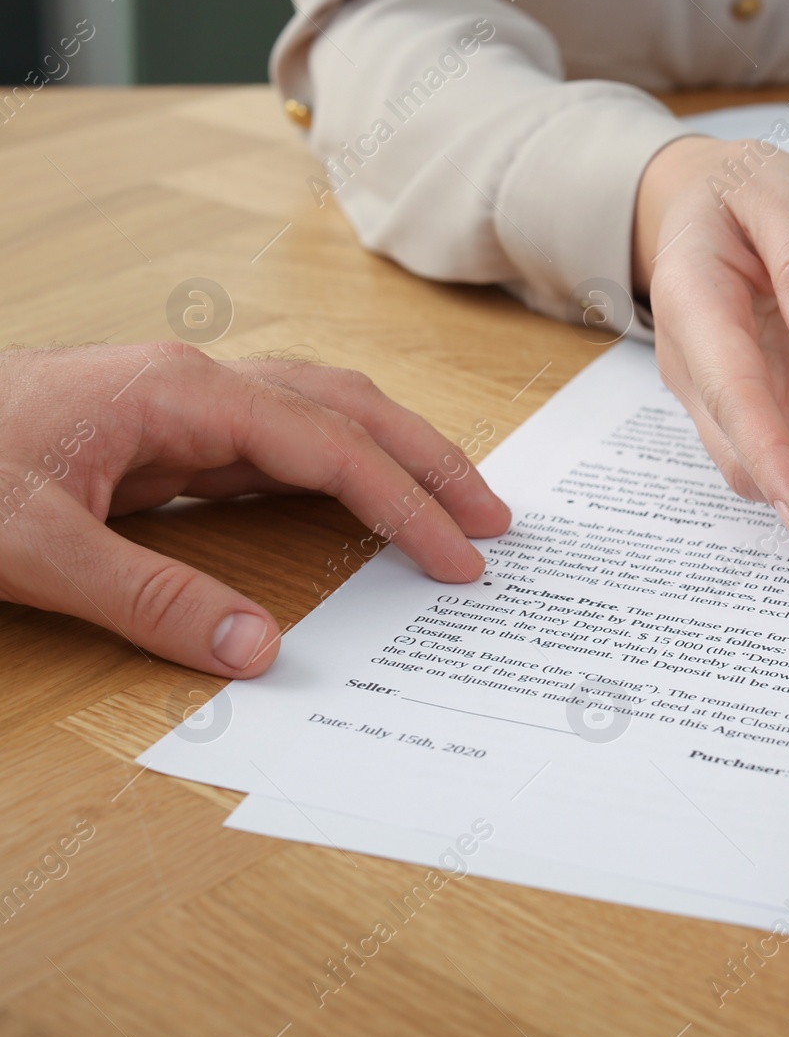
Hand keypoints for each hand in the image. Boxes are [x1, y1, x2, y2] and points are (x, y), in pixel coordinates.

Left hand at [0, 343, 509, 677]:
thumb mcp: (33, 547)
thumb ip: (151, 599)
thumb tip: (258, 650)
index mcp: (181, 395)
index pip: (327, 447)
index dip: (404, 502)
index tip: (459, 556)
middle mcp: (197, 385)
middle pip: (347, 409)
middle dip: (428, 461)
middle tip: (494, 520)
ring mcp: (183, 404)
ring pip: (321, 415)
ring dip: (393, 456)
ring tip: (451, 504)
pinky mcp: (166, 434)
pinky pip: (279, 444)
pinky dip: (340, 469)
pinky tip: (359, 498)